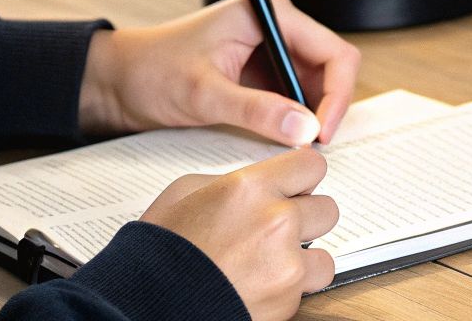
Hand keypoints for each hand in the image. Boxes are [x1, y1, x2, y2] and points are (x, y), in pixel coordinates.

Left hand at [80, 0, 360, 144]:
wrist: (118, 82)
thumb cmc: (151, 71)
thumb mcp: (205, 94)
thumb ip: (257, 110)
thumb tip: (305, 127)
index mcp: (269, 14)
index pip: (332, 51)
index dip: (337, 93)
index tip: (324, 130)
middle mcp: (276, 27)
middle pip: (330, 68)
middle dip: (327, 107)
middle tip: (313, 143)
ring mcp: (270, 50)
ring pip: (316, 85)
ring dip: (312, 115)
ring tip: (296, 143)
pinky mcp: (262, 73)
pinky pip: (294, 97)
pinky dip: (294, 119)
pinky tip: (281, 137)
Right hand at [140, 146, 337, 317]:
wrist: (144, 304)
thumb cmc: (158, 249)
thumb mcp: (186, 193)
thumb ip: (235, 182)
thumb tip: (264, 183)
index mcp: (251, 187)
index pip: (311, 166)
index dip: (301, 178)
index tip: (294, 188)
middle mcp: (276, 221)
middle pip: (327, 210)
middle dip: (305, 220)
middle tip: (277, 232)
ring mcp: (286, 265)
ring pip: (326, 257)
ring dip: (304, 262)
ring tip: (270, 266)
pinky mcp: (287, 301)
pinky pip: (304, 291)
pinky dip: (286, 292)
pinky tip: (255, 287)